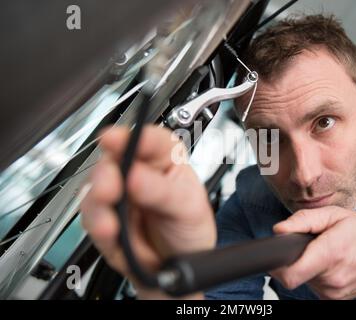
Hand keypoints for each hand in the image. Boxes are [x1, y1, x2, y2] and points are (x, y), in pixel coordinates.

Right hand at [80, 126, 215, 298]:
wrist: (178, 265)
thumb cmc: (189, 227)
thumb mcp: (188, 208)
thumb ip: (163, 192)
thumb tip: (136, 175)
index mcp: (165, 159)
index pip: (150, 140)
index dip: (133, 138)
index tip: (116, 139)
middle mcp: (137, 172)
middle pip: (114, 162)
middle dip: (108, 173)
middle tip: (110, 185)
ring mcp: (118, 196)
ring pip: (95, 190)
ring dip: (98, 204)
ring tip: (110, 222)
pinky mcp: (104, 219)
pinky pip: (91, 219)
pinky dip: (97, 226)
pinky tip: (109, 232)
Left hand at [270, 206, 355, 298]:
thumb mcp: (334, 214)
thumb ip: (303, 221)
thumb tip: (278, 230)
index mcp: (329, 254)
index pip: (290, 275)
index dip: (277, 266)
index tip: (277, 255)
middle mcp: (331, 279)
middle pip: (295, 273)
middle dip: (298, 258)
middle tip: (314, 245)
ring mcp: (334, 293)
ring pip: (304, 280)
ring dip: (309, 266)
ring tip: (328, 253)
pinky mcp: (335, 299)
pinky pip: (315, 286)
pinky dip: (318, 275)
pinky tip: (332, 264)